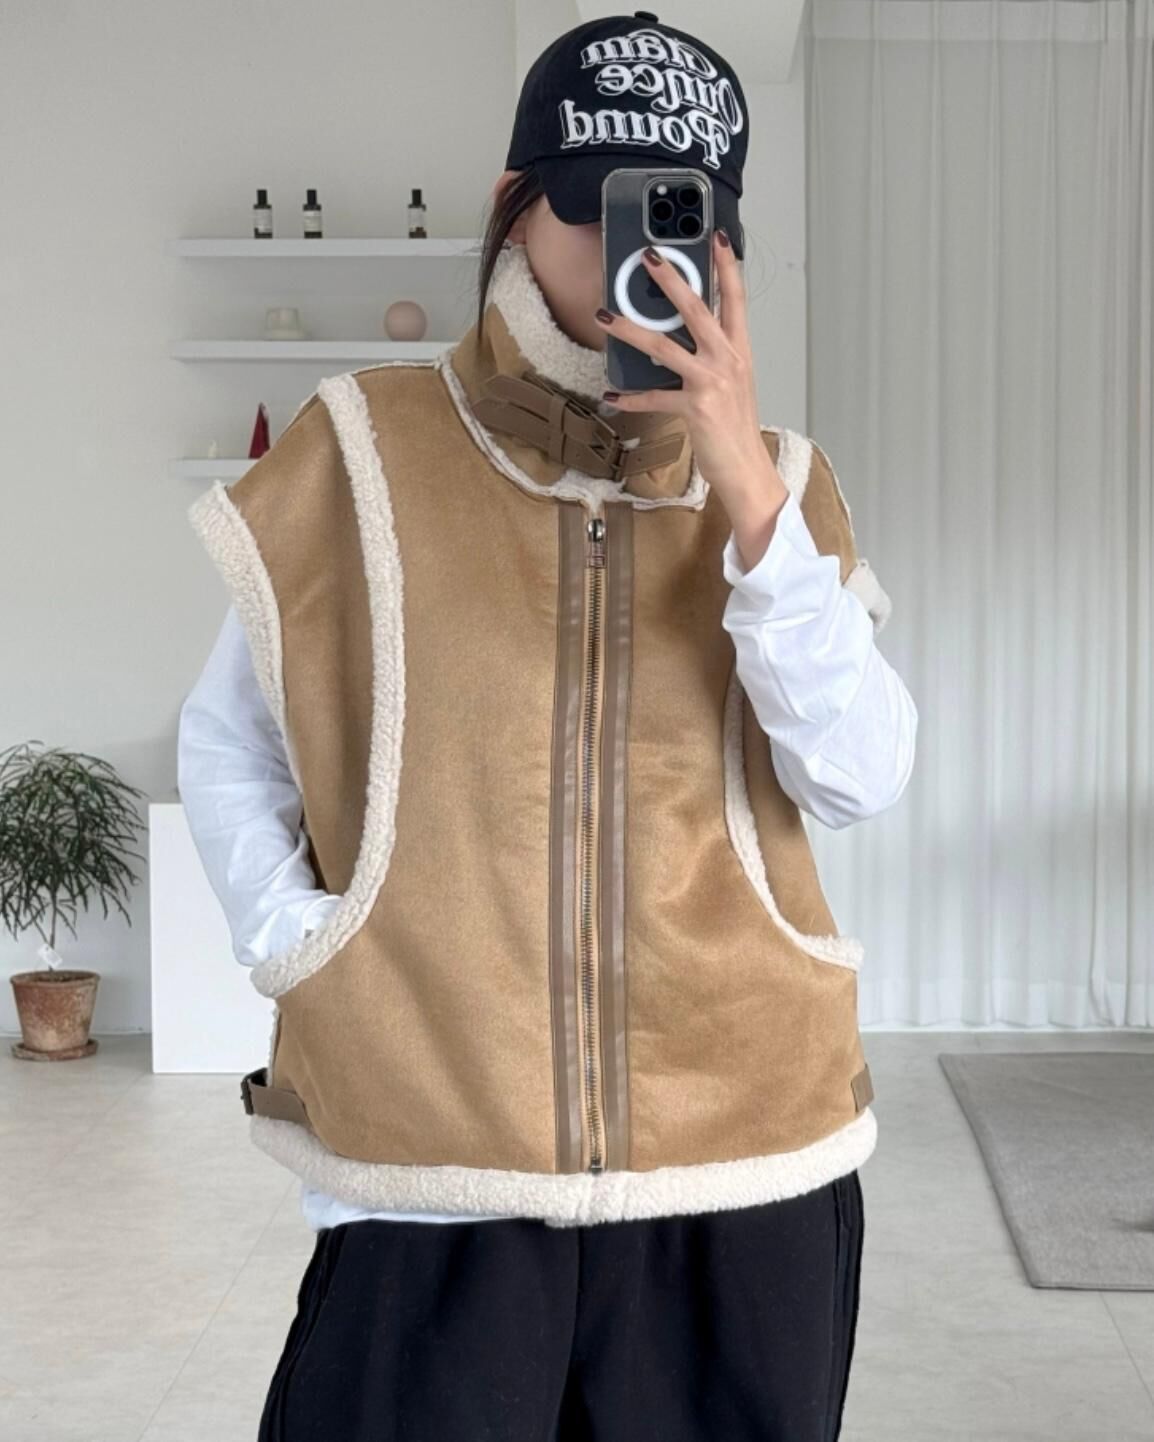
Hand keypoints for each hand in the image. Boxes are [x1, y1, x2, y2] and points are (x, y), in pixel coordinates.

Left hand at [593, 230, 786, 519]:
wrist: (746, 467)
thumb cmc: (736, 427)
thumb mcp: (731, 382)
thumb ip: (711, 356)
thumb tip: (679, 337)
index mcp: (739, 350)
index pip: (735, 298)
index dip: (727, 265)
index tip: (716, 237)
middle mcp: (728, 359)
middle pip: (696, 309)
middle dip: (670, 279)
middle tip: (648, 257)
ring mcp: (711, 382)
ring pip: (664, 346)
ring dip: (630, 329)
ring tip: (605, 316)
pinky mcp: (695, 407)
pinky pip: (654, 398)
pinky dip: (630, 398)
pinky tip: (612, 396)